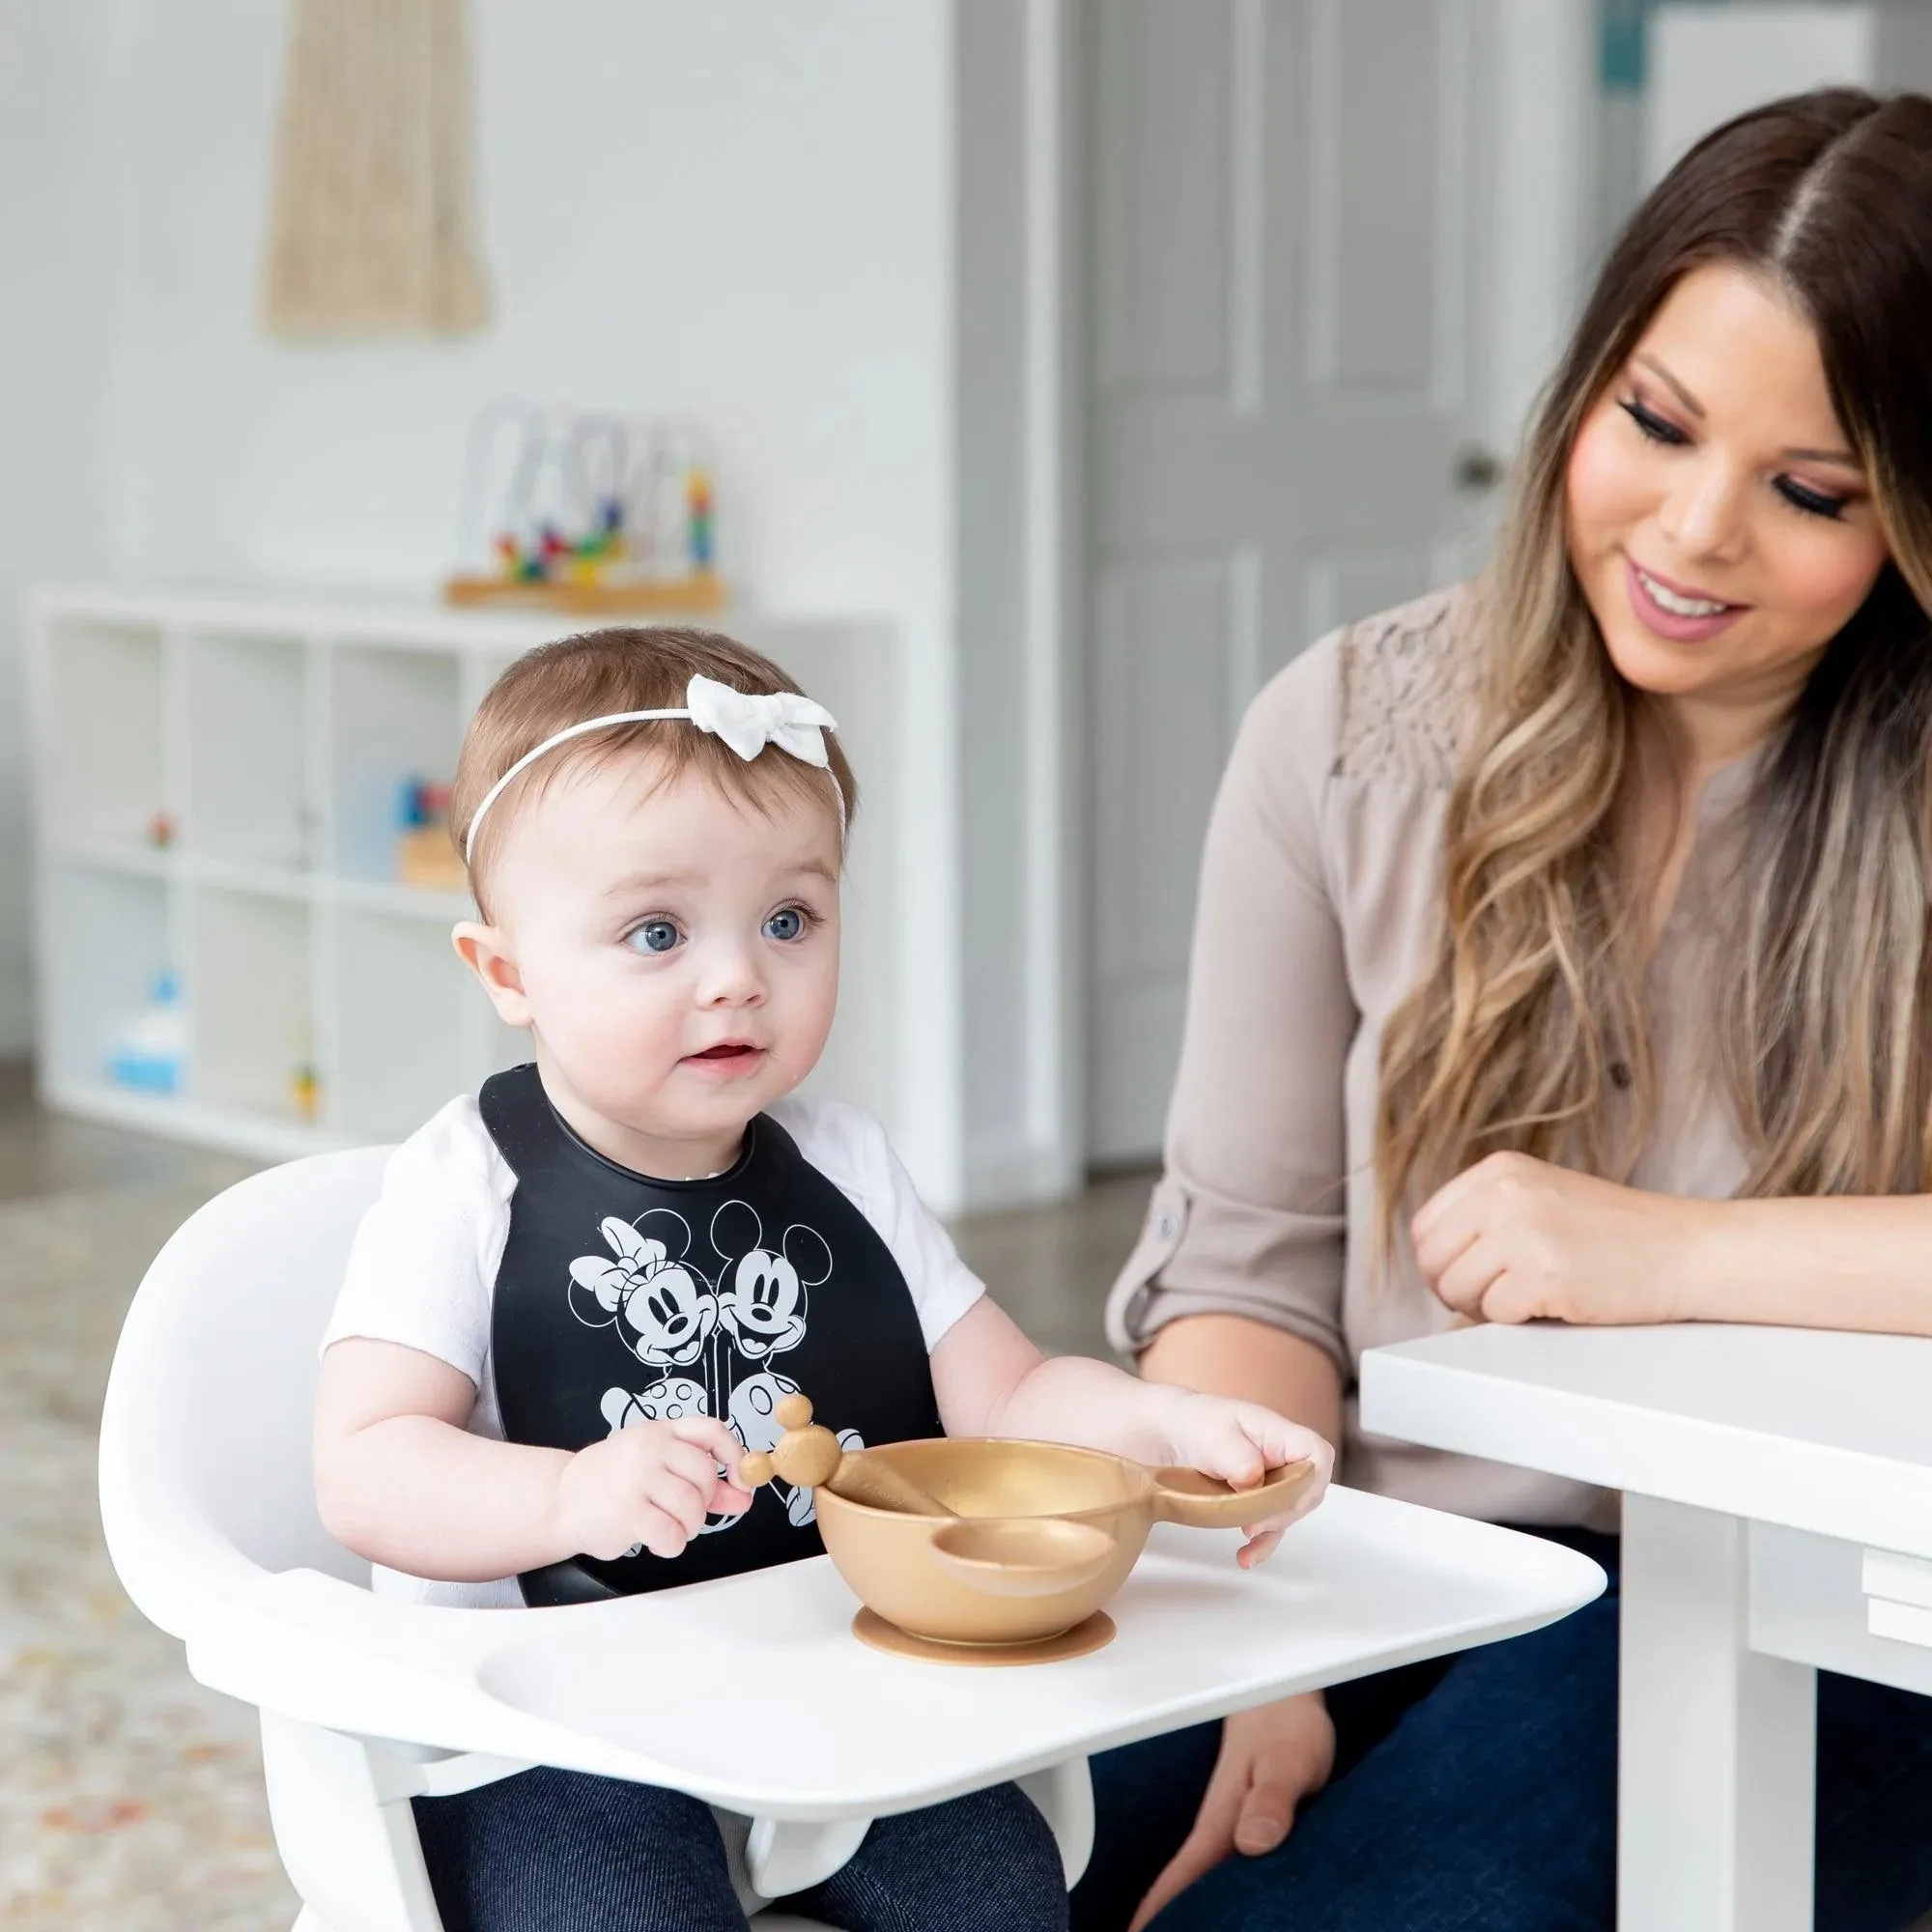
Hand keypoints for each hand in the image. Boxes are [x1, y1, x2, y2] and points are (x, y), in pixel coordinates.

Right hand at [553, 1416, 751, 1561]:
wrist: (561, 1499)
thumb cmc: (611, 1481)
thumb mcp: (656, 1467)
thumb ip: (701, 1480)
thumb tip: (743, 1496)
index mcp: (661, 1432)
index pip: (712, 1431)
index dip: (733, 1456)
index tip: (738, 1479)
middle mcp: (651, 1449)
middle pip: (705, 1474)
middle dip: (704, 1501)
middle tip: (687, 1510)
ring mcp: (639, 1479)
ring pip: (692, 1507)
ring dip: (689, 1526)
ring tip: (670, 1525)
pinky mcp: (629, 1512)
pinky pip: (672, 1535)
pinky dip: (672, 1544)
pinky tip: (657, 1538)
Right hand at [1128, 1695, 1335, 1931]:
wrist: (1285, 1693)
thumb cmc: (1286, 1722)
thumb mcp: (1287, 1760)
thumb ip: (1271, 1799)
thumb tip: (1252, 1842)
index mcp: (1221, 1818)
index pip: (1182, 1875)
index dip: (1158, 1911)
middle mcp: (1220, 1825)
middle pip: (1186, 1884)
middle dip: (1167, 1917)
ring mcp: (1231, 1824)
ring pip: (1205, 1877)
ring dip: (1191, 1905)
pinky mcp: (1248, 1823)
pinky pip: (1225, 1867)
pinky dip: (1216, 1890)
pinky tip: (1223, 1906)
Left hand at [1160, 1390, 1333, 1568]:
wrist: (1166, 1434)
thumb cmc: (1192, 1424)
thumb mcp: (1211, 1435)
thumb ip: (1236, 1456)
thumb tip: (1254, 1480)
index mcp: (1277, 1433)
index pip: (1318, 1454)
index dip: (1309, 1480)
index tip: (1281, 1498)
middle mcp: (1281, 1457)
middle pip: (1307, 1489)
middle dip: (1284, 1512)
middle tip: (1252, 1522)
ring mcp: (1271, 1480)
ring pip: (1289, 1511)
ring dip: (1271, 1532)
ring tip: (1246, 1542)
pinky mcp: (1256, 1499)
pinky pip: (1270, 1526)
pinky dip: (1261, 1545)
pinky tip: (1245, 1557)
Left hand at [1411, 1151, 1703, 1325]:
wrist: (1690, 1251)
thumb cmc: (1619, 1236)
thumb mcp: (1542, 1197)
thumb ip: (1488, 1214)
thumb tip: (1431, 1261)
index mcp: (1498, 1170)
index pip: (1425, 1227)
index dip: (1441, 1264)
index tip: (1471, 1278)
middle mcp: (1503, 1193)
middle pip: (1431, 1261)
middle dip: (1456, 1290)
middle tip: (1500, 1297)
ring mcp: (1522, 1232)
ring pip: (1455, 1290)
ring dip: (1487, 1308)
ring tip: (1533, 1297)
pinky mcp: (1542, 1275)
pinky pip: (1494, 1315)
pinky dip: (1519, 1320)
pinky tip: (1557, 1304)